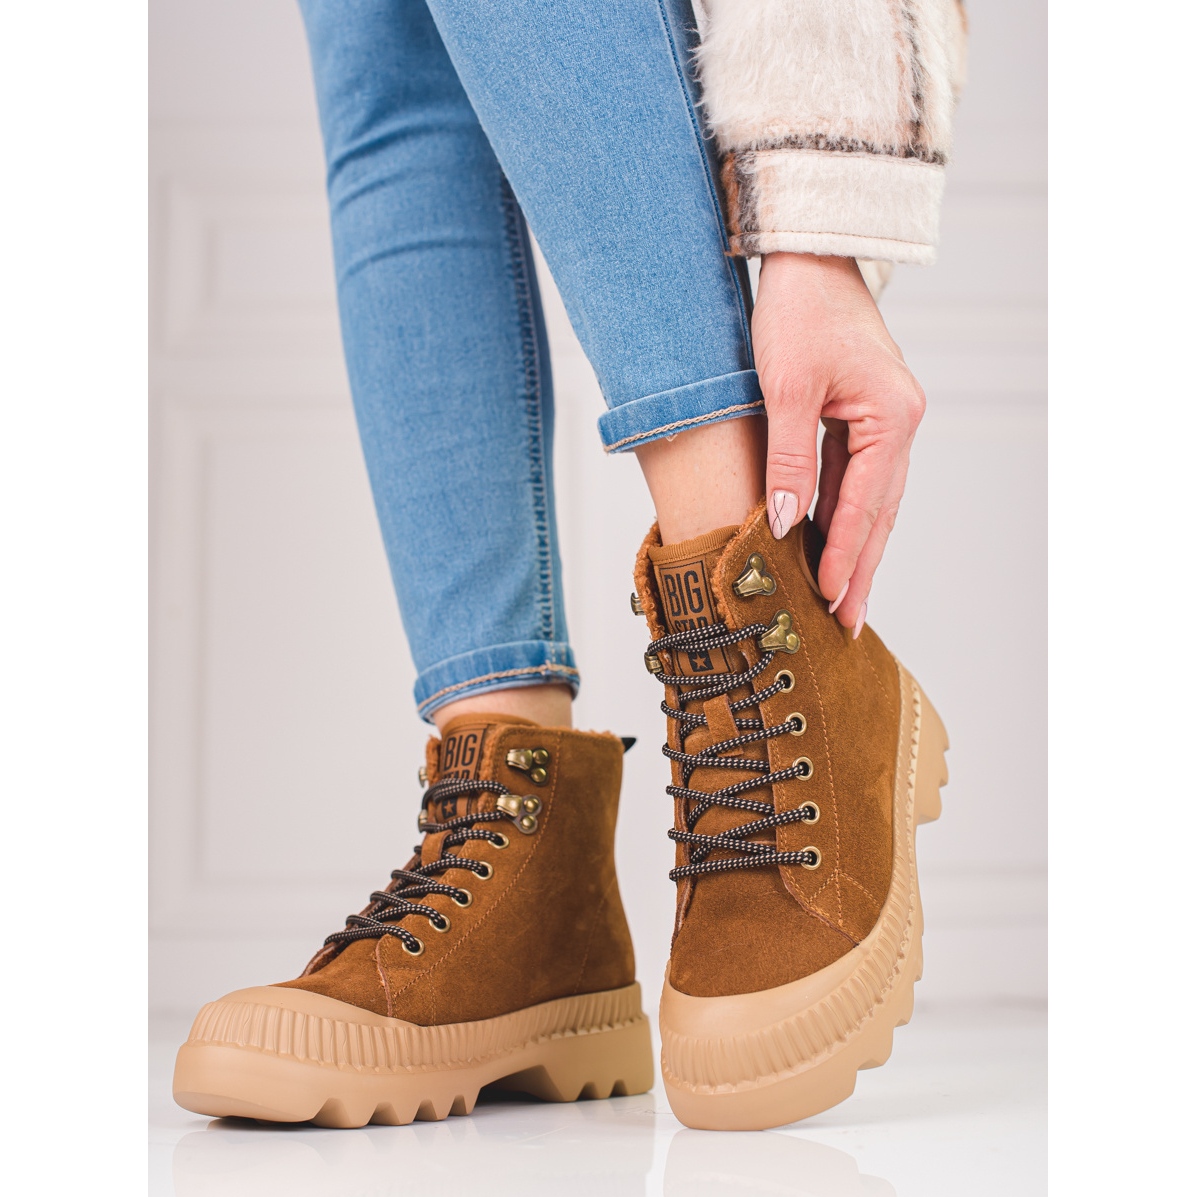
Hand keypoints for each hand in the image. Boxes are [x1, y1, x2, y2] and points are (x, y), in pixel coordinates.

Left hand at [752, 252, 925, 635]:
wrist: (808, 260)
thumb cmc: (798, 312)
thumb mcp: (785, 389)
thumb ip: (788, 460)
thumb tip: (786, 524)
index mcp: (892, 417)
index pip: (866, 504)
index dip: (844, 555)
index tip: (827, 600)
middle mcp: (899, 423)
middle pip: (880, 512)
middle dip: (860, 568)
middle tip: (846, 623)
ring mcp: (886, 421)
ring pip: (872, 501)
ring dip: (855, 548)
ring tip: (840, 599)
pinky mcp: (865, 417)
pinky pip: (857, 479)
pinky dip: (844, 515)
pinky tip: (830, 545)